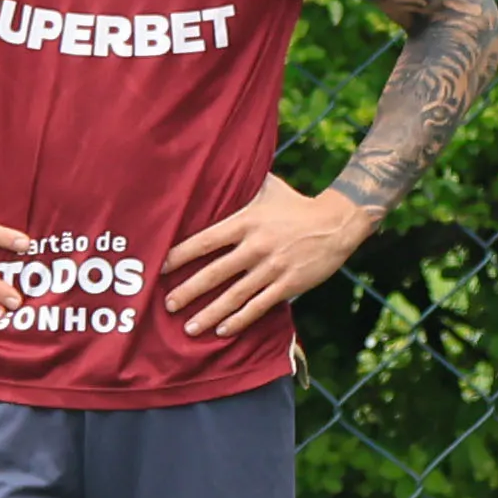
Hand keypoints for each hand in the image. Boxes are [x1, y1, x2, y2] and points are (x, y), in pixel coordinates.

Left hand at [167, 176, 375, 341]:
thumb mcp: (268, 188)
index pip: (204, 241)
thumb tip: (217, 166)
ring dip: (210, 314)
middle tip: (168, 305)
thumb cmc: (296, 204)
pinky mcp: (288, 285)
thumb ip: (242, 184)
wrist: (336, 223)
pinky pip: (259, 306)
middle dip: (188, 291)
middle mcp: (255, 246)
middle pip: (214, 272)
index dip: (180, 256)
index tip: (161, 269)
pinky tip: (223, 331)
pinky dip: (240, 320)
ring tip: (189, 328)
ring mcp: (272, 268)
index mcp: (246, 222)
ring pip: (234, 296)